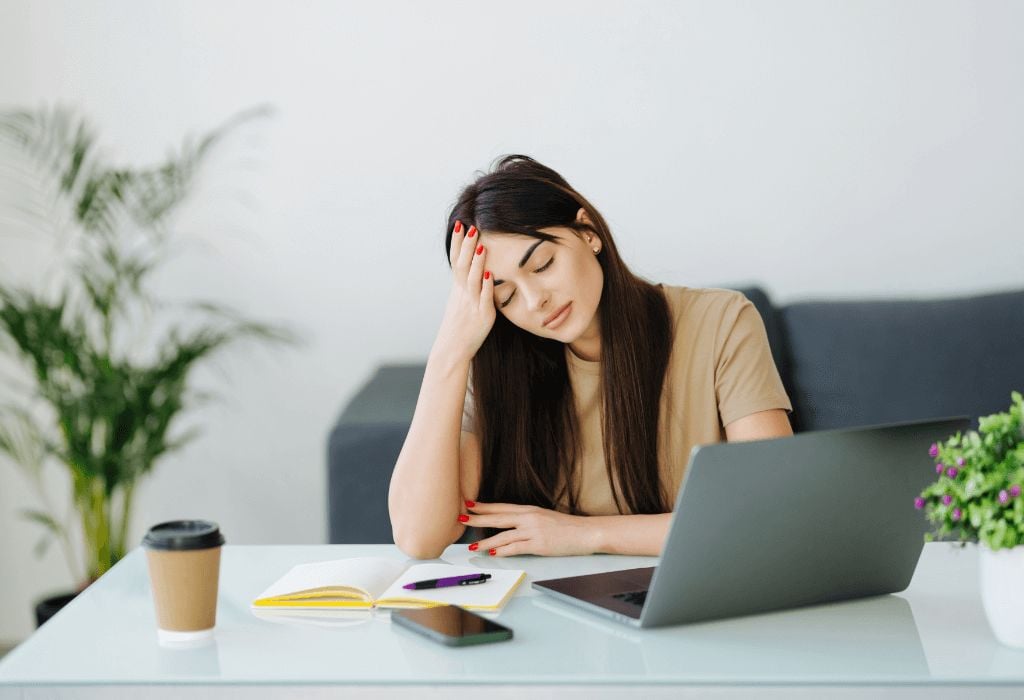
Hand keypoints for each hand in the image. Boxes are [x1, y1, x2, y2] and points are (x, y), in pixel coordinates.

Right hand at [434, 222, 495, 361]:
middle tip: (471, 227)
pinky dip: (486, 287)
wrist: (452, 350)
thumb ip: (466, 287)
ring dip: (477, 263)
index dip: (457, 243)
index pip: (456, 261)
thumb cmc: (458, 327)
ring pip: (473, 280)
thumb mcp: (459, 303)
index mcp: (457, 290)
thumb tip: (474, 271)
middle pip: (463, 266)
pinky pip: (484, 299)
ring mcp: (472, 305)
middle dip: (466, 246)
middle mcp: (463, 294)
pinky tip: (490, 274)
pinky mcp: (483, 316)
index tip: (459, 225)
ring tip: (481, 246)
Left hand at [459, 501, 599, 555]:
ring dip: (485, 541)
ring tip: (472, 545)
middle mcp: (529, 517)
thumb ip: (528, 519)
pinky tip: (493, 553)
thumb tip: (511, 524)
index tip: (469, 505)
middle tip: (461, 518)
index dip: (484, 506)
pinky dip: (503, 550)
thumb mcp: (545, 517)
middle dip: (478, 519)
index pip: (502, 507)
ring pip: (503, 535)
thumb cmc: (567, 527)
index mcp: (530, 510)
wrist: (586, 532)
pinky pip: (516, 548)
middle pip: (498, 518)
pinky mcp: (538, 545)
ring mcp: (533, 531)